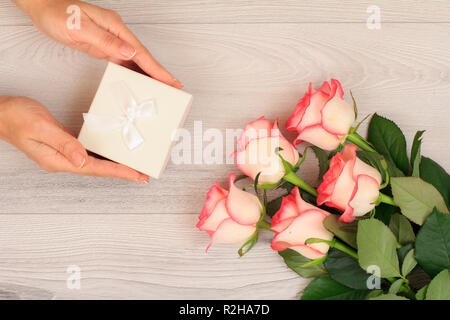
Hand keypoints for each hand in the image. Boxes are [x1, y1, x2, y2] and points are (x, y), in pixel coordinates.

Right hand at [0, 96, 148, 182]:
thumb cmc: (15, 117)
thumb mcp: (40, 127)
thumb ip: (63, 143)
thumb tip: (83, 160)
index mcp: (57, 160)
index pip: (94, 168)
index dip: (118, 171)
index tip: (137, 175)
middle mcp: (62, 161)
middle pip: (98, 169)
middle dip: (121, 172)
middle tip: (143, 175)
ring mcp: (62, 155)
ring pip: (94, 163)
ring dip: (114, 165)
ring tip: (134, 167)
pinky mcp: (63, 146)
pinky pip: (88, 153)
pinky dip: (103, 155)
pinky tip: (112, 153)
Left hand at [13, 0, 182, 88]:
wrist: (43, 9)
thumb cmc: (57, 14)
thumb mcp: (80, 27)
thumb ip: (105, 41)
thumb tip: (129, 53)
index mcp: (115, 27)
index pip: (141, 52)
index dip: (156, 68)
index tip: (170, 80)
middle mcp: (117, 33)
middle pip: (143, 57)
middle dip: (159, 73)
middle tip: (174, 88)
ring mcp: (111, 40)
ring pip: (135, 60)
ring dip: (148, 74)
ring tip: (161, 88)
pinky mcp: (104, 46)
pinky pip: (123, 61)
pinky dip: (133, 71)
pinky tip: (138, 80)